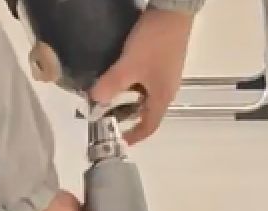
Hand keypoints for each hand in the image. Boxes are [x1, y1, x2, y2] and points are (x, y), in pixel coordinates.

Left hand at [89, 8, 194, 144]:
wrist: (173, 11)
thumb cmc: (154, 43)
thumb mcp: (129, 66)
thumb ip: (111, 85)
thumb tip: (95, 101)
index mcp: (162, 97)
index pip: (150, 126)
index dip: (134, 136)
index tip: (119, 140)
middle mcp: (167, 89)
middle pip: (148, 112)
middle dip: (128, 117)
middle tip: (108, 117)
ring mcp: (166, 74)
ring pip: (146, 96)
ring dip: (128, 100)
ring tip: (109, 97)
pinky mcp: (163, 61)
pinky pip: (146, 82)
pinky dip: (133, 86)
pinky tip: (121, 77)